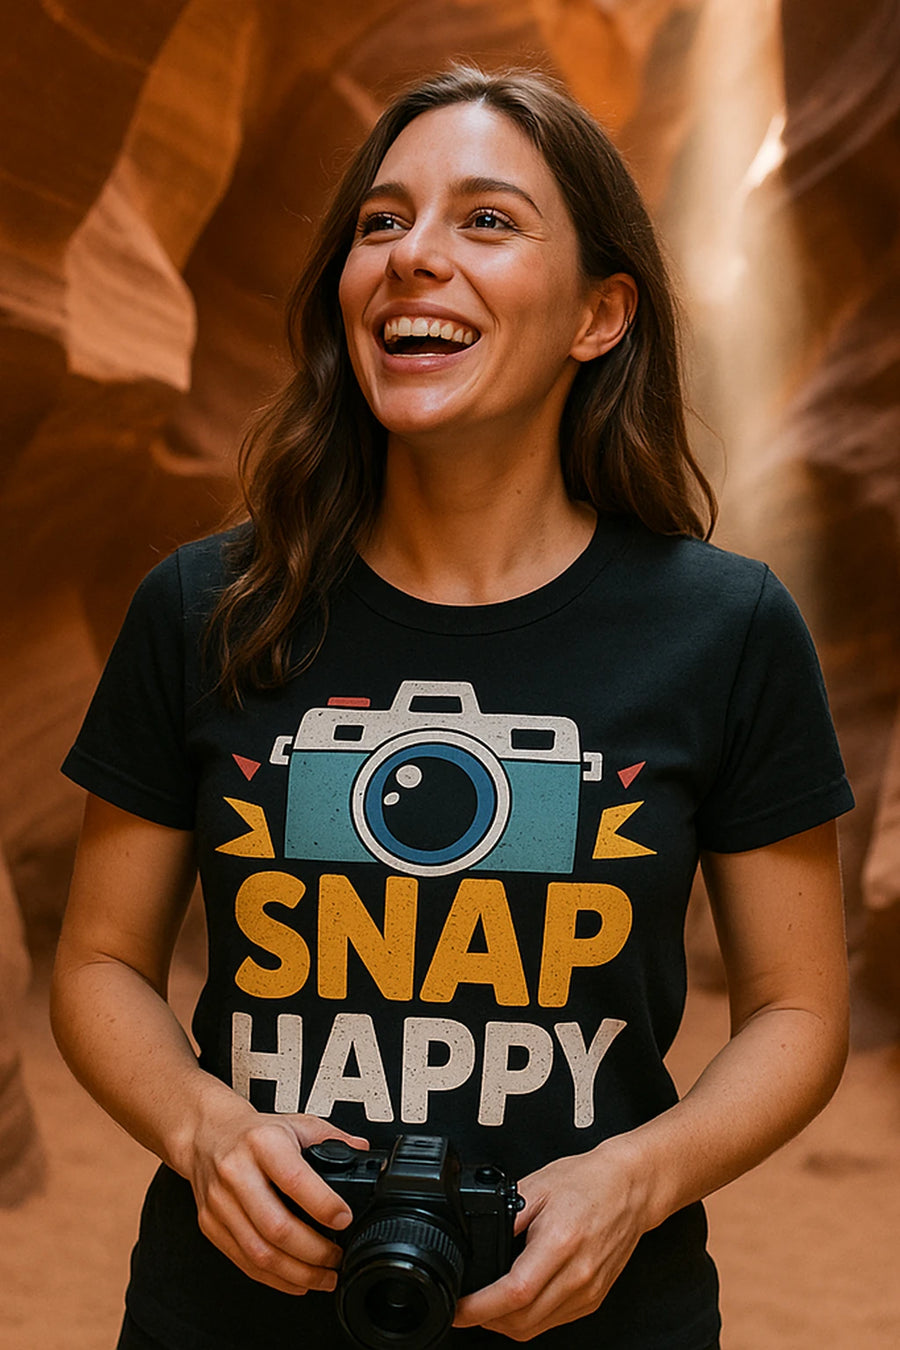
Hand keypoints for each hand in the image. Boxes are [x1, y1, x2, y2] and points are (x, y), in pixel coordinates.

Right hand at [187, 1094, 367, 1295]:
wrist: (207, 1135)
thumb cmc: (253, 1132)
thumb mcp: (296, 1123)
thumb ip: (332, 1138)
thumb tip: (363, 1152)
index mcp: (263, 1143)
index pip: (295, 1179)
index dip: (323, 1205)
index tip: (344, 1219)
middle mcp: (237, 1172)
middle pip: (277, 1226)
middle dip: (314, 1252)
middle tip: (337, 1258)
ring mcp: (220, 1202)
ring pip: (259, 1252)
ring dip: (296, 1273)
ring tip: (323, 1276)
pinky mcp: (210, 1225)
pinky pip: (243, 1261)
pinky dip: (273, 1278)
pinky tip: (295, 1279)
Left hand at [453, 1140, 645, 1340]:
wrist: (631, 1187)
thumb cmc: (589, 1181)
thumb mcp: (536, 1186)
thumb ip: (505, 1217)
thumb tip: (476, 1243)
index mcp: (560, 1242)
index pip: (513, 1292)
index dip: (479, 1308)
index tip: (459, 1309)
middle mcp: (577, 1274)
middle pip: (522, 1321)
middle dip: (485, 1321)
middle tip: (467, 1307)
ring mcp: (588, 1291)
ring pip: (536, 1328)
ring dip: (506, 1324)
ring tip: (488, 1305)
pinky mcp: (594, 1298)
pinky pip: (554, 1321)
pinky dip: (530, 1318)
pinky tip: (519, 1300)